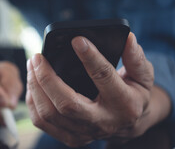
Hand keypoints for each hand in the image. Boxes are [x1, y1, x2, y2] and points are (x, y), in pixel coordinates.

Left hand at [26, 33, 170, 146]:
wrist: (129, 124)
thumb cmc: (133, 94)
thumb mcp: (142, 76)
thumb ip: (135, 58)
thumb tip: (128, 38)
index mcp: (124, 104)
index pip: (104, 78)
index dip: (90, 58)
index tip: (76, 40)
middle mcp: (103, 122)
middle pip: (66, 104)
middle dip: (46, 78)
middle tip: (37, 57)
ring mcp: (84, 133)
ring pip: (49, 113)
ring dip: (35, 87)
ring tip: (32, 65)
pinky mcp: (69, 137)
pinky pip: (42, 121)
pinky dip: (33, 101)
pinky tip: (33, 83)